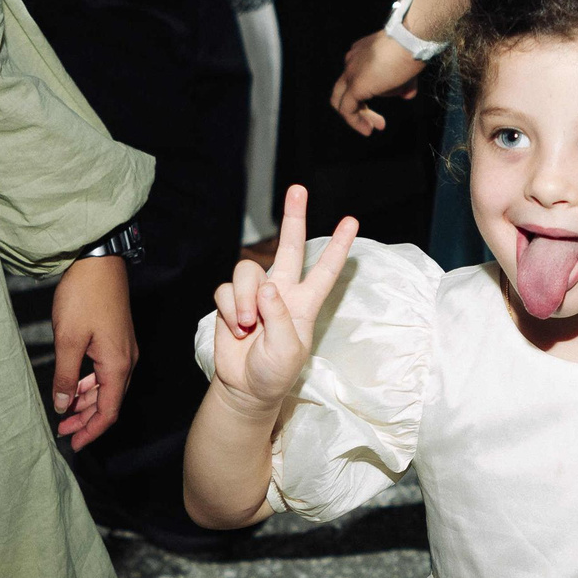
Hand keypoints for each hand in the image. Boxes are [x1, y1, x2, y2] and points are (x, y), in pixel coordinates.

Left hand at [51, 255, 136, 452]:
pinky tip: (75, 386)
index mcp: (117, 365)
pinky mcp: (117, 340)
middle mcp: (126, 361)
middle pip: (109, 403)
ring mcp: (123, 350)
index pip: (108, 411)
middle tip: (62, 431)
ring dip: (87, 402)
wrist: (98, 262)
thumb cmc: (84, 296)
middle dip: (86, 420)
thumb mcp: (68, 340)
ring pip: (108, 388)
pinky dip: (91, 384)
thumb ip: (67, 376)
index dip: (91, 431)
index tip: (74, 444)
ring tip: (65, 413)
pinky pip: (106, 372)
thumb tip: (64, 405)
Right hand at [206, 185, 357, 411]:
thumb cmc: (273, 373)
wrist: (244, 388)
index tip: (352, 221)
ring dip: (244, 300)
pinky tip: (236, 329)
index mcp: (304, 304)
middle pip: (289, 247)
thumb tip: (267, 285)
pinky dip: (229, 310)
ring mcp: (255, 295)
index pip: (325, 270)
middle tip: (298, 189)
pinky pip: (226, 291)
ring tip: (248, 327)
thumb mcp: (287, 351)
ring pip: (247, 272)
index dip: (338, 247)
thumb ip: (280, 317)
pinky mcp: (231, 301)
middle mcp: (281, 292)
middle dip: (293, 218)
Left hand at [330, 31, 426, 136]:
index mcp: (361, 54)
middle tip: (377, 122)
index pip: (357, 76)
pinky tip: (368, 129)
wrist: (411, 40)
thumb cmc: (412, 50)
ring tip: (371, 129)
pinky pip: (347, 110)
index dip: (372, 91)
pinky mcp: (355, 86)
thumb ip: (403, 84)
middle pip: (345, 90)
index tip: (388, 99)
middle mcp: (351, 61)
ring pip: (342, 101)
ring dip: (357, 118)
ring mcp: (351, 73)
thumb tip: (406, 95)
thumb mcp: (407, 70)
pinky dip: (355, 121)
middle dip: (360, 108)